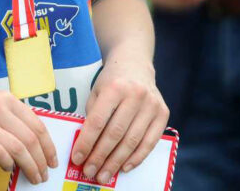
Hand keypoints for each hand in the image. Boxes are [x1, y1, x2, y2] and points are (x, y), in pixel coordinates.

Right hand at [0, 86, 57, 183]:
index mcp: (5, 98)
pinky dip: (7, 164)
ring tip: (32, 177)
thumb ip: (7, 117)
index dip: (48, 145)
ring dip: (29, 166)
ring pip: (18, 148)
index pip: (37, 123)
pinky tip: (7, 169)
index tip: (52, 159)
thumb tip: (26, 142)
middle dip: (41, 160)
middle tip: (44, 174)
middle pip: (31, 138)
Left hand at [71, 55, 168, 184]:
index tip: (77, 159)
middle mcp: (135, 95)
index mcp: (115, 87)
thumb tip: (86, 147)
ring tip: (104, 175)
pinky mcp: (163, 113)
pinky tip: (124, 168)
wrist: (134, 64)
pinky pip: (150, 142)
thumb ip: (93, 116)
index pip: (98, 121)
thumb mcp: (97, 92)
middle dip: (100, 157)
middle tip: (90, 172)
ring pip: (132, 141)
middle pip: (115, 134)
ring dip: (116, 162)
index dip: (86, 142)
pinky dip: (136, 158)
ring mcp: (151, 104)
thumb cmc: (111, 81)